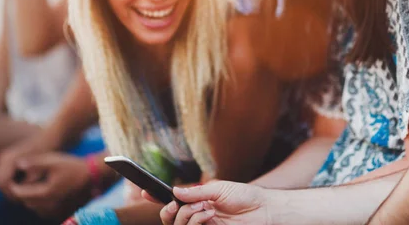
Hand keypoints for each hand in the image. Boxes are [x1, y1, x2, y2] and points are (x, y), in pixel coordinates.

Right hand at [0, 131, 54, 199]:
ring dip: (7, 187)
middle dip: (7, 191)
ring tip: (21, 193)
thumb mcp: (39, 169)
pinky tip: (21, 185)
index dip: (10, 193)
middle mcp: (4, 157)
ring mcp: (4, 157)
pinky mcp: (6, 158)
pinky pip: (3, 174)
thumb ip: (29, 183)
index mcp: (10, 160)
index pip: (2, 183)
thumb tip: (22, 195)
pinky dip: (9, 181)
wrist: (48, 137)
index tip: (20, 199)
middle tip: (20, 198)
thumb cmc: (47, 152)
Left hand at [9, 153, 91, 219]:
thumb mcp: (53, 160)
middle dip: (22, 194)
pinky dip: (40, 204)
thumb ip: (35, 163)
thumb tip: (19, 164)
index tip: (14, 179)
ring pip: (34, 207)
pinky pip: (44, 210)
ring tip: (32, 188)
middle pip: (26, 202)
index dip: (15, 186)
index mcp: (45, 193)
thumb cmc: (73, 166)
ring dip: (31, 199)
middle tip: (21, 183)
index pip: (21, 194)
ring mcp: (56, 208)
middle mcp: (49, 204)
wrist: (92, 174)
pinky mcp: (61, 210)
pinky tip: (43, 194)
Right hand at [144, 181, 272, 224]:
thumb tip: (175, 191)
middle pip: (170, 219)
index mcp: (198, 201)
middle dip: (170, 211)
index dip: (157, 198)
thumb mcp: (219, 188)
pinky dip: (196, 221)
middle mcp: (197, 214)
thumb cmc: (245, 196)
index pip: (173, 202)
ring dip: (188, 215)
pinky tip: (209, 214)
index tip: (145, 193)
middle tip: (181, 205)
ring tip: (206, 207)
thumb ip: (196, 192)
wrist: (264, 210)